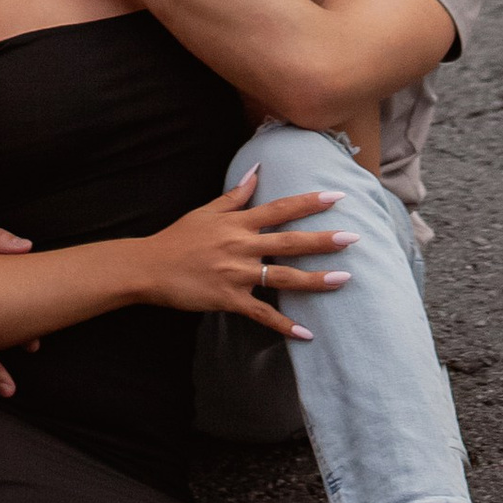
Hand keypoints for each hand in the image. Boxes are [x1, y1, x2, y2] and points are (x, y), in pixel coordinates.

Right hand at [140, 168, 356, 339]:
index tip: (336, 197)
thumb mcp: (206, 210)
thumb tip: (257, 169)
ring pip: (283, 277)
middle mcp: (242, 246)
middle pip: (290, 242)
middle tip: (353, 238)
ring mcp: (236, 274)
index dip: (309, 202)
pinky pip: (262, 314)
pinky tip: (306, 334)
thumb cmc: (178, 237)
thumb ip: (235, 195)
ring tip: (344, 279)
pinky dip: (284, 325)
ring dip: (315, 279)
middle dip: (323, 240)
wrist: (149, 267)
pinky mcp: (229, 300)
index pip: (280, 209)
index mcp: (238, 223)